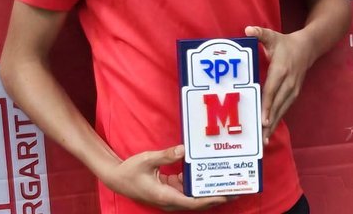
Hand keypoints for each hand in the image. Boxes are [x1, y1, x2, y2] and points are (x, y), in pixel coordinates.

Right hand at [102, 145, 225, 209]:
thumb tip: (183, 150)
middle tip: (236, 189)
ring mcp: (169, 196)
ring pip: (193, 196)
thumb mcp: (147, 160)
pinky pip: (187, 189)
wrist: (117, 178)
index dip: (209, 200)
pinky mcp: (169, 190)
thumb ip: (165, 155)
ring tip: (227, 181)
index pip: (191, 203)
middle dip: (216, 196)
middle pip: (196, 202)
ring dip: (208, 190)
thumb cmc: (130, 171)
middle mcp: (169, 199)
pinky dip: (197, 183)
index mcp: (164, 196)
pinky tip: (208, 173)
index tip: (225, 196)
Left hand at [246, 24, 313, 144]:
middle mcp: (288, 82)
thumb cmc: (286, 43)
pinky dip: (278, 120)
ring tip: (264, 141)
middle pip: (278, 104)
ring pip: (283, 109)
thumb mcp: (273, 36)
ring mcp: (293, 89)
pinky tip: (270, 132)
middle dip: (270, 121)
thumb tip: (247, 30)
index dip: (268, 105)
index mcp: (281, 69)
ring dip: (274, 124)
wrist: (309, 47)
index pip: (272, 89)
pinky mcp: (294, 93)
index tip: (263, 119)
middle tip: (261, 137)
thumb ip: (260, 33)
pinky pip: (285, 108)